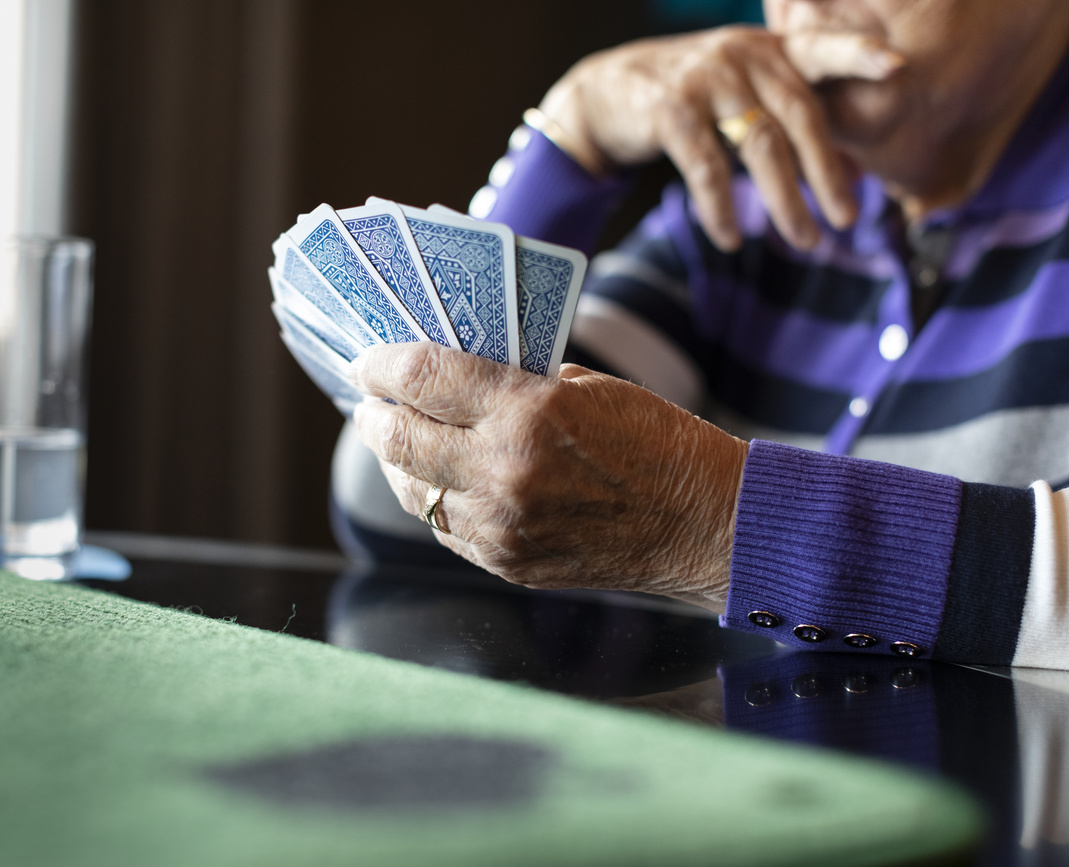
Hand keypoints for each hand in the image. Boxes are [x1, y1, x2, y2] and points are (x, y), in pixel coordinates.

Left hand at [350, 342, 748, 612]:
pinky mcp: (507, 563)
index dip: (382, 364)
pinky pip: (443, 528)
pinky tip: (438, 480)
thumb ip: (514, 382)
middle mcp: (504, 472)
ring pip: (411, 491)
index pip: (424, 378)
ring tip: (397, 438)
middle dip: (373, 414)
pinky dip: (432, 499)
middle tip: (367, 400)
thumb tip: (454, 377)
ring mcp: (501, 527)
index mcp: (528, 413)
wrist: (703, 525)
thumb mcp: (587, 387)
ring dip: (397, 461)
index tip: (365, 360)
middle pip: (399, 439)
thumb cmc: (658, 443)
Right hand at [537, 27, 903, 250]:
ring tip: (804, 241)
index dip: (858, 53)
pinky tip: (731, 239)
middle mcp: (741, 56)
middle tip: (847, 218)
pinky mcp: (670, 111)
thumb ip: (788, 119)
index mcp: (767, 49)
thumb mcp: (741, 92)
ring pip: (759, 146)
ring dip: (785, 201)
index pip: (820, 48)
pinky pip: (707, 169)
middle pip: (799, 116)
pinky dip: (721, 209)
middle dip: (826, 171)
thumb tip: (849, 176)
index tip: (898, 66)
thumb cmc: (688, 99)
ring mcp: (705, 81)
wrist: (604, 94)